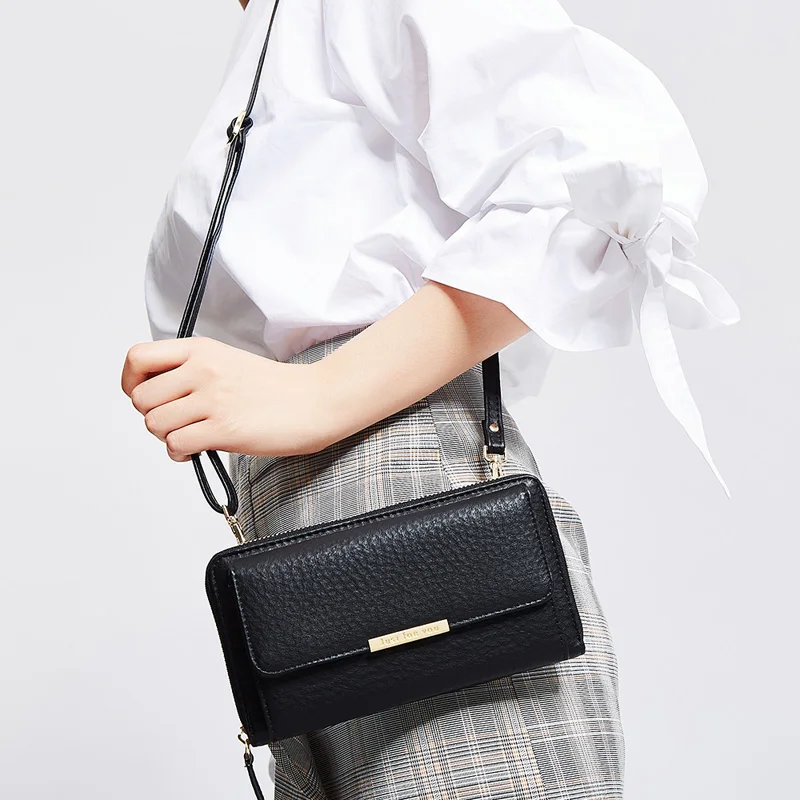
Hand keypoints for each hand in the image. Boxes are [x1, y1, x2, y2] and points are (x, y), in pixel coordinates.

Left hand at [121, 337, 334, 461]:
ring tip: (191, 435)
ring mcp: (213, 399)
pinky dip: (181, 453)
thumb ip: (191, 370)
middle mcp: (202, 370)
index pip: (138, 358)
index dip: (131, 382)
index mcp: (201, 350)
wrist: (316, 401)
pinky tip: (199, 449)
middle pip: (141, 399)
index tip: (147, 396)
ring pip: (155, 424)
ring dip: (168, 436)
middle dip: (153, 416)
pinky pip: (175, 445)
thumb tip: (153, 395)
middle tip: (178, 421)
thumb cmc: (276, 388)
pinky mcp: (224, 429)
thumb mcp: (227, 361)